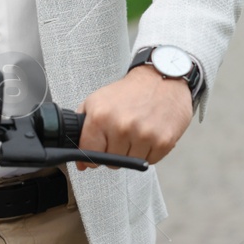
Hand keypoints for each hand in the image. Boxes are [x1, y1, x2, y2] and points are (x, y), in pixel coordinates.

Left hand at [75, 65, 192, 169]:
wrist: (161, 80)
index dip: (93, 155)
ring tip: (136, 131)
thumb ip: (82, 130)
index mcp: (101, 116)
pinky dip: (149, 152)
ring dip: (132, 152)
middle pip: (111, 162)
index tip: (99, 148)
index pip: (89, 155)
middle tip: (122, 132)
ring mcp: (143, 135)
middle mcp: (121, 126)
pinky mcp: (162, 141)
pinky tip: (149, 134)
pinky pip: (150, 161)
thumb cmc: (130, 92)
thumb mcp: (97, 101)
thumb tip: (81, 163)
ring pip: (130, 164)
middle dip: (114, 151)